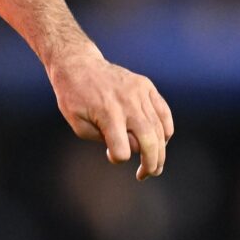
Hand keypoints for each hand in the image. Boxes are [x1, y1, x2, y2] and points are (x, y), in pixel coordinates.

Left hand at [47, 45, 174, 178]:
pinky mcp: (146, 86)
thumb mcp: (78, 124)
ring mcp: (140, 92)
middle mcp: (127, 102)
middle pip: (149, 141)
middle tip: (147, 174)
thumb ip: (103, 139)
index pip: (122, 149)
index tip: (110, 154)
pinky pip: (163, 113)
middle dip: (151, 163)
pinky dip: (165, 130)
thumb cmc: (74, 98)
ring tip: (155, 165)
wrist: (78, 64)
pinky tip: (161, 142)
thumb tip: (131, 147)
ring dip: (160, 151)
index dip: (118, 158)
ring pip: (159, 128)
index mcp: (107, 113)